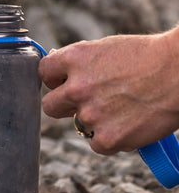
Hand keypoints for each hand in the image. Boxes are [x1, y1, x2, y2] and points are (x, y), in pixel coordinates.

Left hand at [39, 30, 178, 154]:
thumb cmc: (148, 57)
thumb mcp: (105, 49)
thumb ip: (80, 63)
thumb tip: (60, 73)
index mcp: (73, 59)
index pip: (44, 73)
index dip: (55, 79)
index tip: (65, 82)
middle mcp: (76, 87)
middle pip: (50, 106)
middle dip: (64, 106)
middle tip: (87, 103)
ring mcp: (90, 114)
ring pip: (78, 125)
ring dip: (95, 121)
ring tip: (121, 109)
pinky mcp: (107, 138)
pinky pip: (96, 144)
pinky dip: (111, 138)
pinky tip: (128, 124)